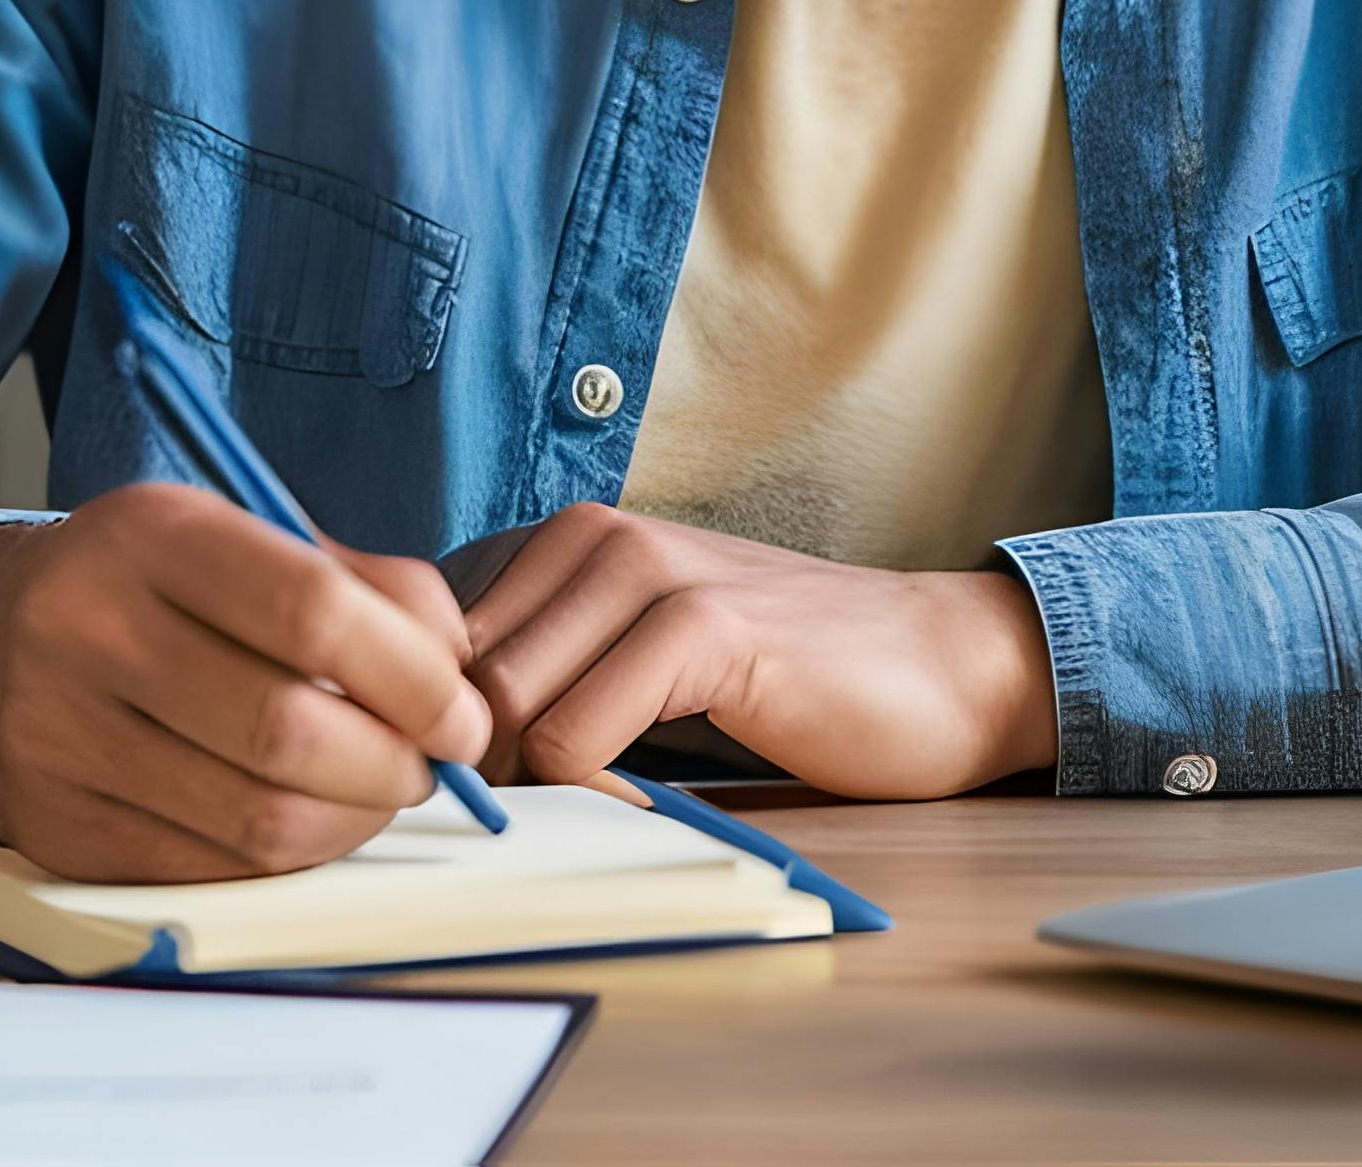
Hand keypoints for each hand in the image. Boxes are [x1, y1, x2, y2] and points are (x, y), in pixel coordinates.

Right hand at [0, 483, 490, 882]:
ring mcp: (56, 736)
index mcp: (149, 534)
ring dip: (352, 820)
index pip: (311, 610)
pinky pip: (211, 870)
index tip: (463, 715)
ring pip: (254, 818)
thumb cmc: (159, 586)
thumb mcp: (252, 537)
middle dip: (394, 765)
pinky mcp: (54, 826)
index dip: (414, 676)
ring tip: (377, 792)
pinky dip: (287, 857)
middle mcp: (84, 629)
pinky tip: (306, 821)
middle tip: (431, 766)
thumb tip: (458, 676)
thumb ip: (371, 588)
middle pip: (286, 730)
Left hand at [457, 504, 1058, 795]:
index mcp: (563, 544)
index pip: (420, 641)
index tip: (481, 794)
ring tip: (590, 813)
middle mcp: (589, 538)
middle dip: (469, 770)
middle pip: (448, 683)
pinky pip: (576, 739)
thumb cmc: (788, 678)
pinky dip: (588, 798)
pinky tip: (642, 807)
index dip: (434, 730)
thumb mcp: (639, 664)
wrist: (941, 665)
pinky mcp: (703, 628)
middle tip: (531, 823)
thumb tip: (427, 753)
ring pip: (499, 709)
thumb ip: (545, 679)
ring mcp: (647, 573)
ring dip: (524, 788)